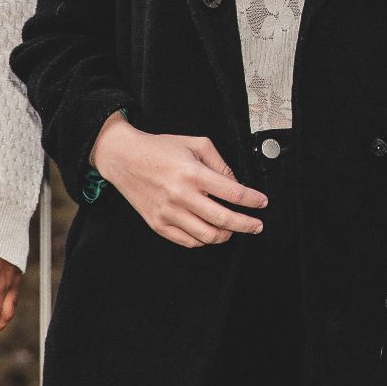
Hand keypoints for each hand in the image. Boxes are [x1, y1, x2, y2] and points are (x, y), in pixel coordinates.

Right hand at [89, 114, 268, 248]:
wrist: (124, 158)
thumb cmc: (160, 149)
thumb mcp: (195, 144)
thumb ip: (219, 163)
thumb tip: (236, 183)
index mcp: (193, 173)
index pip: (233, 192)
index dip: (253, 200)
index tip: (262, 203)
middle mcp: (181, 195)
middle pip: (224, 219)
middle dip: (247, 225)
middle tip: (257, 226)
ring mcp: (169, 212)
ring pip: (207, 235)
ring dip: (226, 234)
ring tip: (233, 229)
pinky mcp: (158, 224)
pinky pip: (188, 241)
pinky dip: (204, 240)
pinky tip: (210, 231)